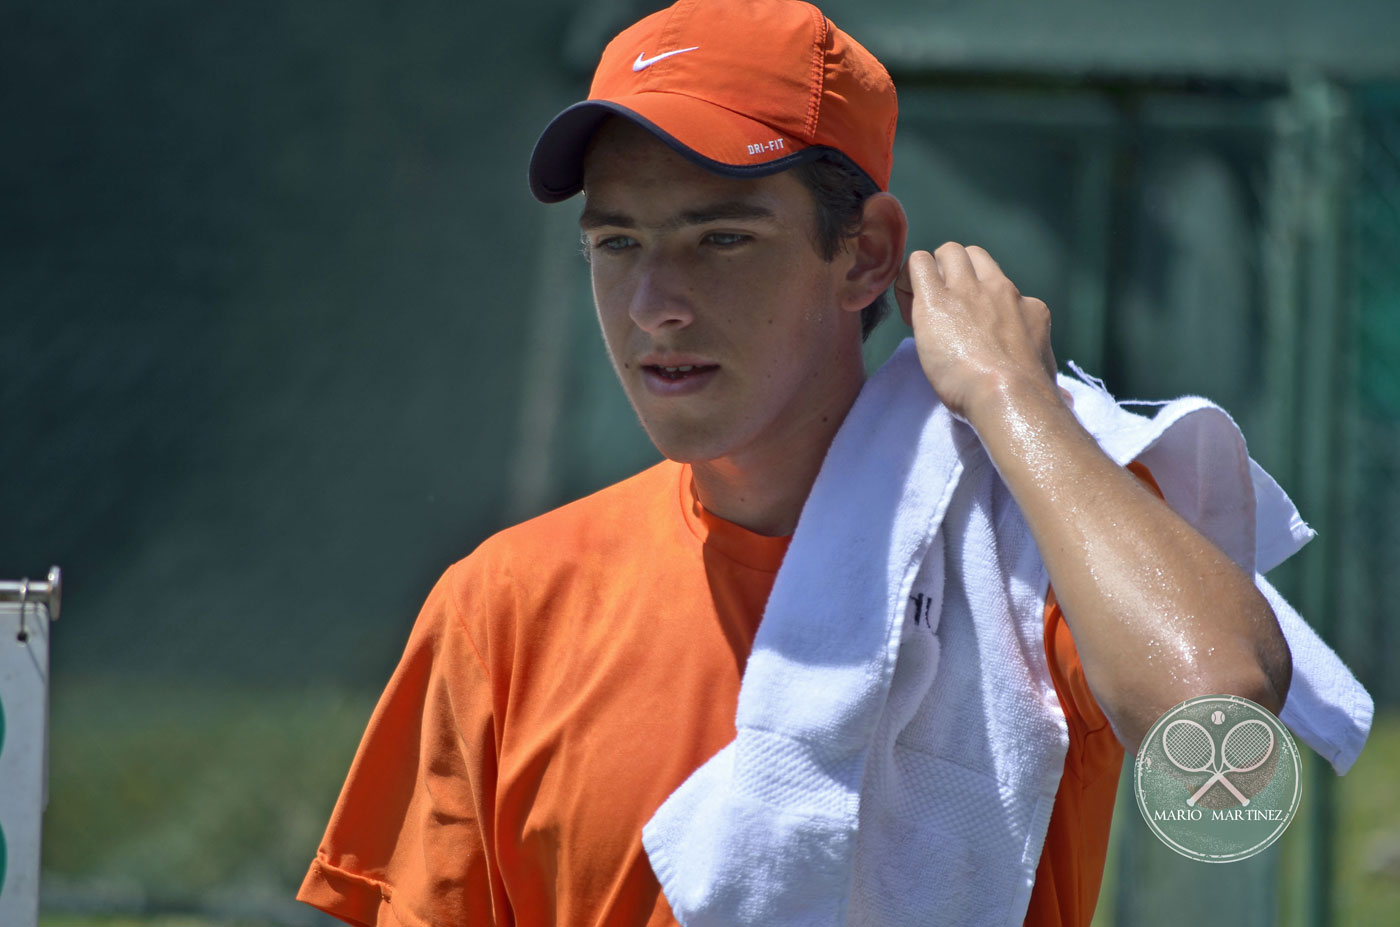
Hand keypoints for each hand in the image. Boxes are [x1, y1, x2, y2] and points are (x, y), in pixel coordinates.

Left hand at [894, 243, 1060, 422]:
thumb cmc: (1026, 396)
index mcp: (1029, 308)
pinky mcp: (936, 299)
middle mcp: (1001, 290)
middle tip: (945, 309)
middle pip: (975, 256)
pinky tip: (910, 309)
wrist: (1008, 395)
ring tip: (924, 307)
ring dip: (934, 272)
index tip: (970, 330)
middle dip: (956, 274)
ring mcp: (968, 290)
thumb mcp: (1044, 374)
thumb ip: (1042, 371)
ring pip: (949, 251)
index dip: (980, 305)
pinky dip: (910, 280)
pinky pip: (917, 263)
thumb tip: (1065, 398)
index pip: (1002, 288)